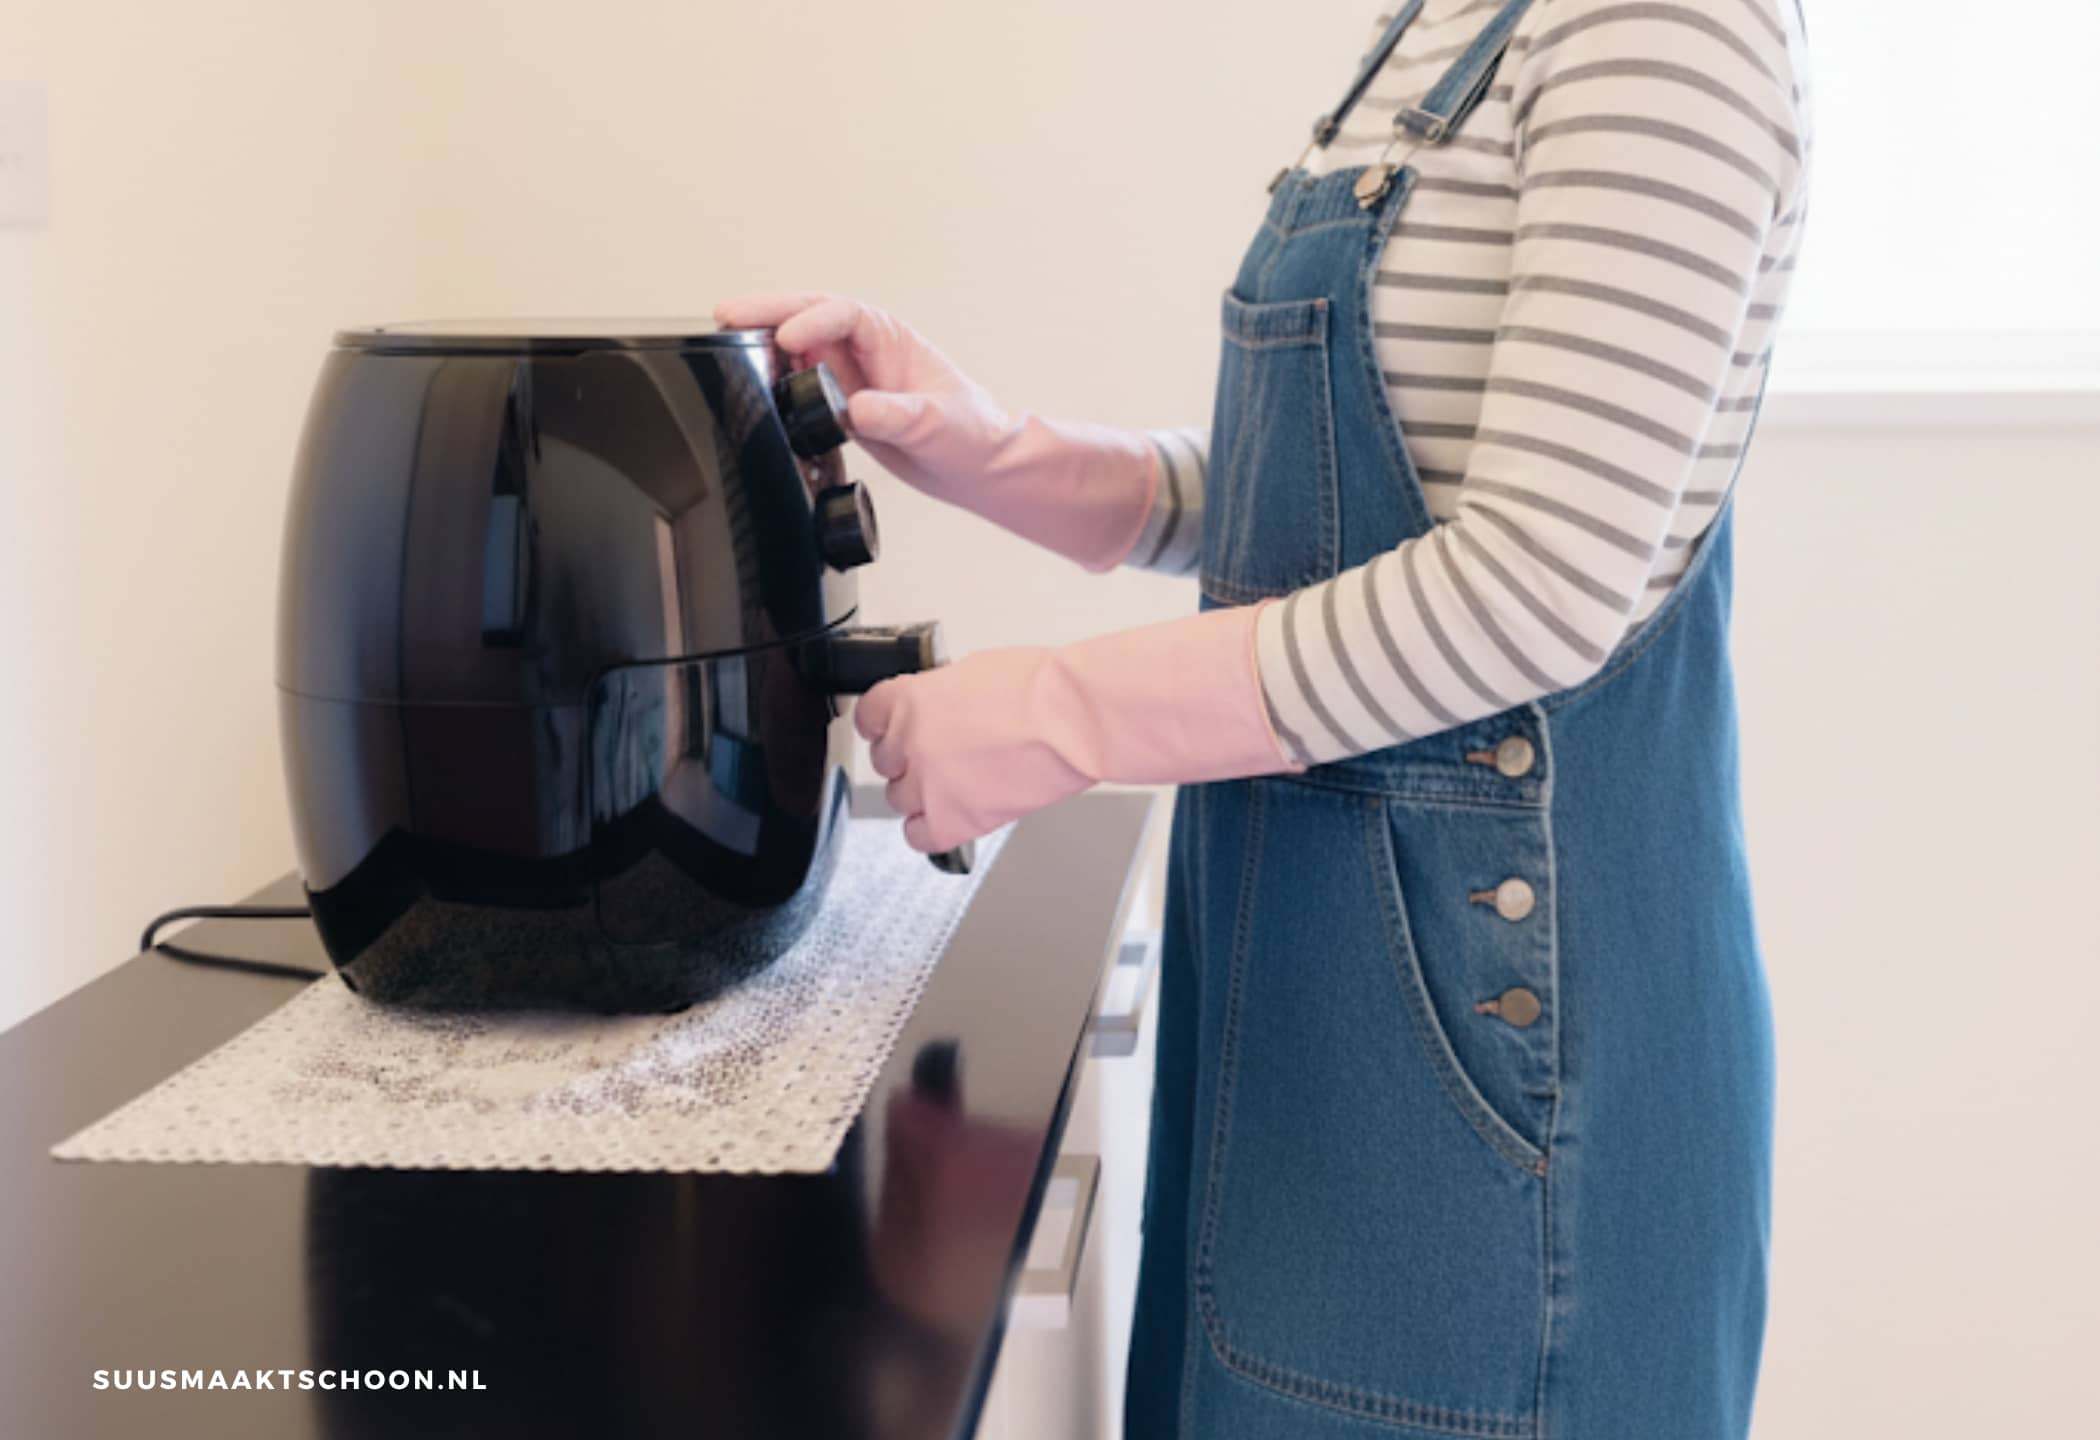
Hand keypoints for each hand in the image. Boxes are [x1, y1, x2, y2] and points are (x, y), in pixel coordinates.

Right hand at [712, 292, 1157, 571]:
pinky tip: (748, 389)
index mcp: (890, 338)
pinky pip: (797, 388)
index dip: (812, 321)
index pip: (842, 314)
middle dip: (766, 312)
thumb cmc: (973, 435)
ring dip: (762, 344)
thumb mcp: (938, 423)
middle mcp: (865, 351)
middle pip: (806, 317)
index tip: (788, 339)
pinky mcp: (840, 406)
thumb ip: (899, 414)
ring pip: (796, 350)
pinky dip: (771, 384)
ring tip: (723, 345)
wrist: (978, 467)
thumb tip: (858, 409)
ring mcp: (850, 377)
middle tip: (726, 313)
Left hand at [854, 606, 1299, 853]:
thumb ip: (936, 696)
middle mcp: (909, 744)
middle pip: (885, 761)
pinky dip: (930, 828)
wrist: (1074, 721)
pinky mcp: (952, 822)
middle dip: (910, 756)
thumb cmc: (1041, 690)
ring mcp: (927, 786)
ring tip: (956, 782)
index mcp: (908, 701)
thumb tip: (931, 710)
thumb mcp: (971, 672)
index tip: (887, 730)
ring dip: (922, 791)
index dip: (880, 724)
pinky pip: (917, 836)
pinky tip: (950, 814)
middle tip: (942, 753)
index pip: (868, 717)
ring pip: (899, 798)